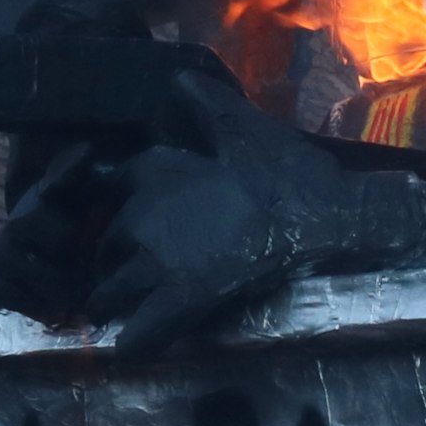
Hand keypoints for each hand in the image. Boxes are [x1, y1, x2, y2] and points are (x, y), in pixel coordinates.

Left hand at [85, 73, 425, 351]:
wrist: (324, 213)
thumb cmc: (287, 169)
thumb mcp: (242, 126)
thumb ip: (205, 104)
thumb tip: (180, 79)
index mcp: (152, 172)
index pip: (104, 189)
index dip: (110, 208)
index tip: (122, 221)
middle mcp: (141, 216)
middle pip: (101, 247)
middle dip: (111, 261)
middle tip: (132, 271)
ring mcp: (158, 262)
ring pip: (107, 293)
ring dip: (113, 303)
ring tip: (129, 312)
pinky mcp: (182, 300)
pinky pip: (138, 334)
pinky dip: (132, 344)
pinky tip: (136, 346)